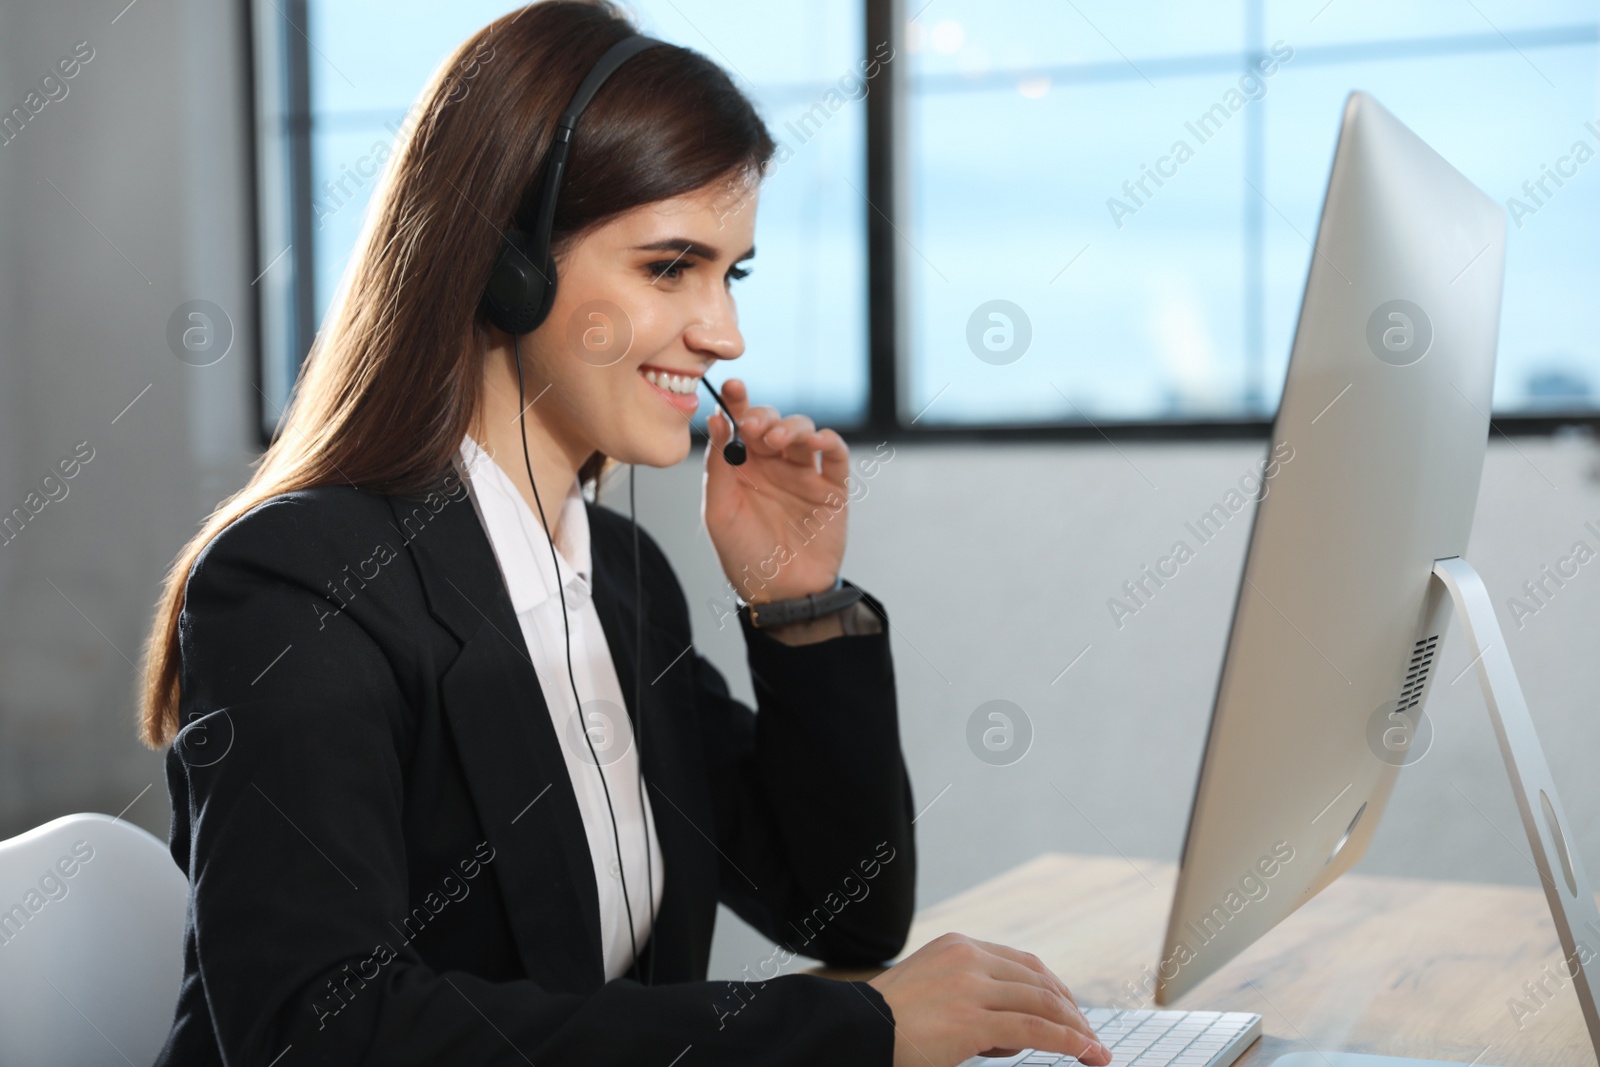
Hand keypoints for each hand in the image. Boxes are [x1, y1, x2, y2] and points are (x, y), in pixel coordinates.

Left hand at [703, 378, 848, 603]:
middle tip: (752, 425)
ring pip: (803, 430)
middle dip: (763, 415)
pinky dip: (828, 440)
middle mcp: (774, 465)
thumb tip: (715, 420)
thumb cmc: (745, 556)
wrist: (782, 594)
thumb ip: (718, 466)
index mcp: (743, 467)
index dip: (737, 401)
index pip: (740, 424)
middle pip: (772, 421)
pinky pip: (835, 454)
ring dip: (790, 426)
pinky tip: (815, 441)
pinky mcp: (832, 488)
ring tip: (776, 440)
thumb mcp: (719, 512)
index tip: (731, 386)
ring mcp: (804, 474)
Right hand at [867, 933, 1109, 1066]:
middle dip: (1071, 1010)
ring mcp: (971, 986)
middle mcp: (968, 958)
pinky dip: (1068, 1041)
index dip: (1055, 988)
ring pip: (1043, 1003)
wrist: (853, 1032)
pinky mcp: (973, 1019)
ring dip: (1077, 1029)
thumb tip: (1015, 1031)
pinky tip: (1086, 1053)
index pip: (1022, 963)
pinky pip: (1035, 1029)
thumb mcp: (931, 992)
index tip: (1071, 1012)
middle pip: (1039, 980)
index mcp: (957, 946)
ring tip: (1096, 1051)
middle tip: (1089, 1036)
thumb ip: (970, 997)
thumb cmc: (885, 1024)